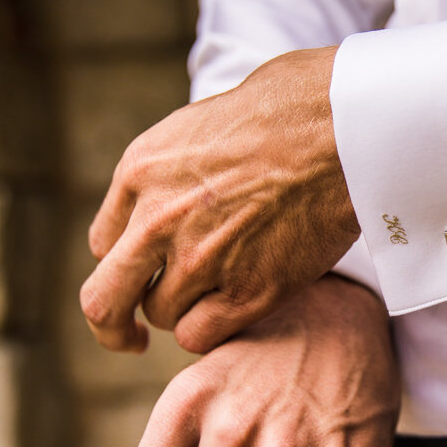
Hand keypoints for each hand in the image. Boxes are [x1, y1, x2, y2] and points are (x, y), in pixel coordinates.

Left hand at [81, 46, 359, 355]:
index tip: (151, 269)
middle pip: (104, 298)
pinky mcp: (246, 291)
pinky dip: (210, 329)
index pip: (105, 243)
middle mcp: (157, 220)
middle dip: (112, 323)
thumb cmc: (289, 109)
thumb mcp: (201, 123)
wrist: (342, 130)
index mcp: (140, 172)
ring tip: (221, 291)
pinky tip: (234, 310)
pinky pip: (199, 335)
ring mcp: (200, 260)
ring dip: (183, 311)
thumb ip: (173, 168)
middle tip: (127, 338)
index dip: (128, 262)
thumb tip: (180, 186)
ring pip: (160, 315)